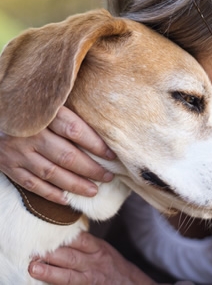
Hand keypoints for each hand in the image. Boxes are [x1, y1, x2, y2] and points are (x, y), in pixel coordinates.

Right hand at [0, 106, 115, 203]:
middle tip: (109, 176)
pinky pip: (31, 184)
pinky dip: (50, 194)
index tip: (112, 155)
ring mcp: (17, 152)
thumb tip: (103, 124)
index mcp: (44, 114)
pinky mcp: (8, 166)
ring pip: (51, 173)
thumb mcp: (47, 102)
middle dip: (91, 169)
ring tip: (94, 190)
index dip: (96, 144)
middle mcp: (30, 134)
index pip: (75, 130)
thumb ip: (69, 112)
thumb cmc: (28, 107)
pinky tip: (67, 199)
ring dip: (75, 185)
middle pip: (67, 155)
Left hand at [28, 232, 156, 284]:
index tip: (45, 230)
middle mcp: (94, 263)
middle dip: (52, 253)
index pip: (81, 240)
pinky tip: (44, 284)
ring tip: (34, 268)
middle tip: (33, 249)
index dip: (63, 236)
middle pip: (72, 257)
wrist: (128, 283)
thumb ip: (85, 242)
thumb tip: (62, 232)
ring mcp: (90, 278)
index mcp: (98, 248)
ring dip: (50, 272)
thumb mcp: (102, 248)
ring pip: (69, 276)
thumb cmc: (110, 264)